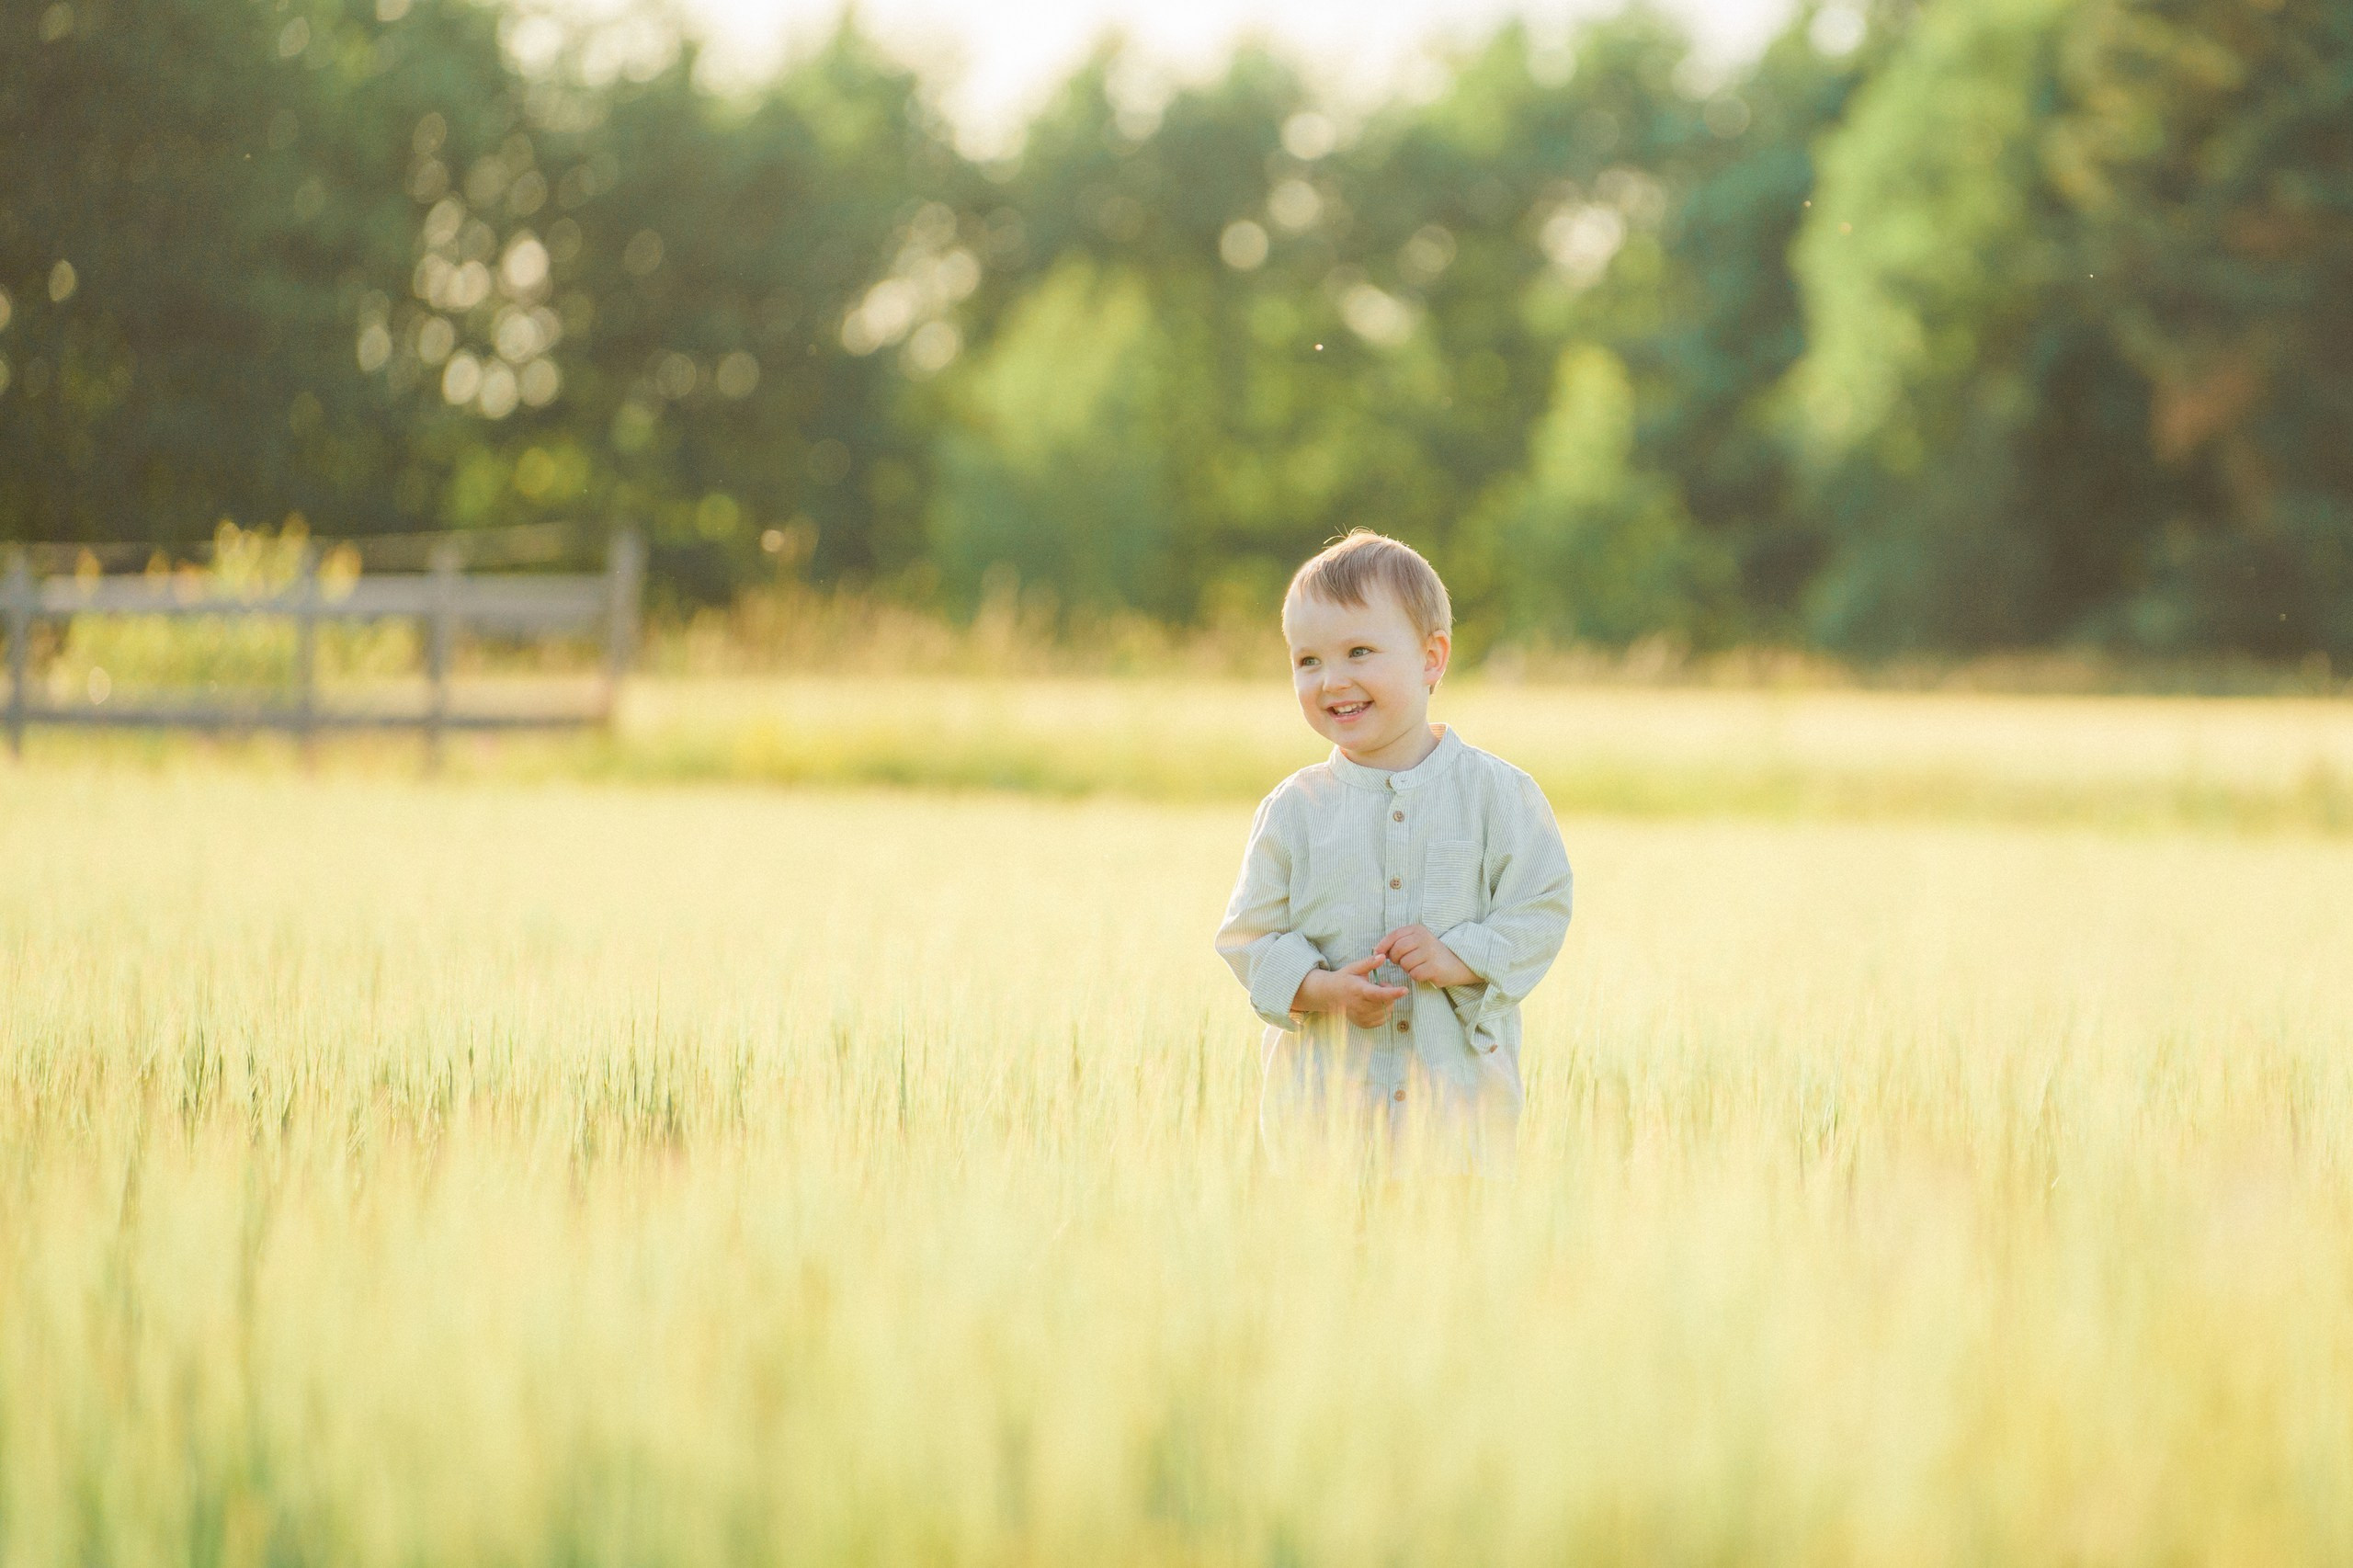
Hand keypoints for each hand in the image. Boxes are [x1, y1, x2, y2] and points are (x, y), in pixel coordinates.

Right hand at [1291, 953, 1408, 1028]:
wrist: (1329, 995)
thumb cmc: (1344, 979)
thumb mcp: (1354, 968)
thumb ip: (1369, 962)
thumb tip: (1383, 956)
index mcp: (1359, 990)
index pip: (1378, 993)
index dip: (1393, 992)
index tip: (1405, 990)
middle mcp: (1360, 1006)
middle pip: (1386, 1002)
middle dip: (1389, 992)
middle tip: (1379, 984)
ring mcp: (1361, 1017)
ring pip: (1387, 1011)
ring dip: (1387, 1002)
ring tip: (1375, 994)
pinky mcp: (1363, 1024)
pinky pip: (1383, 1019)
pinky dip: (1384, 1011)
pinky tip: (1374, 1004)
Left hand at [1376, 924, 1477, 988]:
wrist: (1460, 963)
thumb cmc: (1432, 954)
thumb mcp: (1417, 942)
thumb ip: (1398, 943)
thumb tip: (1377, 950)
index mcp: (1419, 929)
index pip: (1394, 935)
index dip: (1383, 945)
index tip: (1378, 953)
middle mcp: (1424, 938)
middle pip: (1397, 951)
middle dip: (1397, 960)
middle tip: (1406, 962)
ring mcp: (1430, 952)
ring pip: (1405, 964)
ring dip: (1409, 969)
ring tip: (1420, 966)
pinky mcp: (1434, 967)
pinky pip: (1414, 974)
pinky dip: (1417, 976)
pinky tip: (1426, 972)